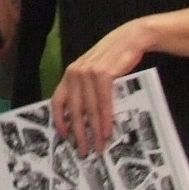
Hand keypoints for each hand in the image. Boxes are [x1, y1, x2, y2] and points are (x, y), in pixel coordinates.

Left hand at [50, 19, 155, 155]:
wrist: (131, 38)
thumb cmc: (114, 58)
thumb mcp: (93, 71)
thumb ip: (85, 88)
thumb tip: (84, 117)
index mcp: (70, 74)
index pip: (57, 100)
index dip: (59, 120)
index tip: (64, 137)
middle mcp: (75, 73)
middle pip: (74, 110)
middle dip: (79, 134)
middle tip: (83, 151)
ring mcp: (88, 73)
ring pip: (89, 109)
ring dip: (95, 131)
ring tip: (99, 146)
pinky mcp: (103, 74)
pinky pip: (103, 102)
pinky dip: (105, 119)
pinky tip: (108, 131)